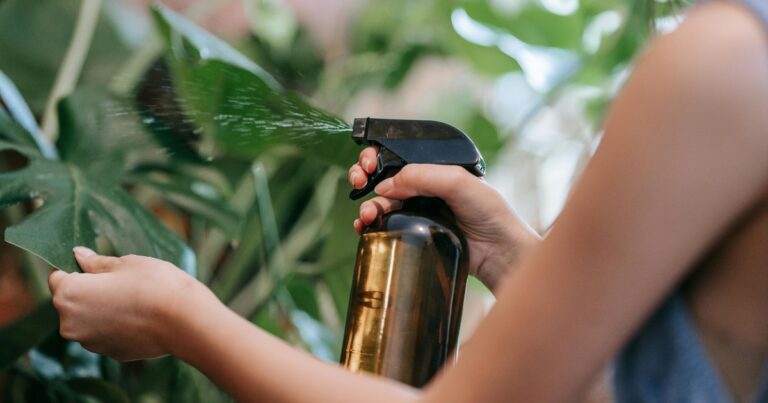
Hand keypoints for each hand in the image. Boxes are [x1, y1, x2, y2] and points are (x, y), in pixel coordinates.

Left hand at [48, 247, 213, 360]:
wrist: (184, 320)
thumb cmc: (154, 284)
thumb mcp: (126, 263)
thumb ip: (97, 263)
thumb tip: (79, 255)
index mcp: (68, 294)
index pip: (57, 277)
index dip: (76, 270)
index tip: (99, 268)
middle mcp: (70, 323)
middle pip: (70, 301)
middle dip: (89, 291)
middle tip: (121, 282)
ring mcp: (89, 342)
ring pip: (88, 319)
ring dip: (102, 309)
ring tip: (134, 300)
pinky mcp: (109, 352)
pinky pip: (105, 333)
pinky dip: (116, 325)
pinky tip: (140, 317)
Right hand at [348, 147, 540, 290]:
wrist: (499, 252)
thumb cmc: (490, 213)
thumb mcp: (459, 182)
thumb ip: (423, 176)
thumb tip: (386, 184)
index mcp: (435, 167)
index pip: (399, 154)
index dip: (378, 155)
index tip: (369, 164)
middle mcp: (425, 186)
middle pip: (384, 176)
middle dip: (365, 176)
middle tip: (358, 183)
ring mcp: (419, 210)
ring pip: (381, 202)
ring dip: (368, 205)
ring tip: (367, 215)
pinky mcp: (415, 233)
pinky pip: (385, 226)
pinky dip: (370, 225)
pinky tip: (364, 228)